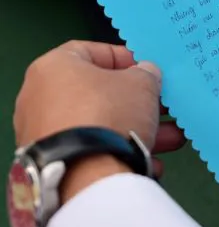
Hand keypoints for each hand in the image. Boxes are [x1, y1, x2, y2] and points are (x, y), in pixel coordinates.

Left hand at [14, 41, 185, 199]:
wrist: (83, 175)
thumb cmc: (109, 114)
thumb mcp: (142, 83)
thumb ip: (146, 73)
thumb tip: (145, 75)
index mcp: (54, 67)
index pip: (93, 52)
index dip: (127, 59)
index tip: (149, 71)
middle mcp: (40, 97)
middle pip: (99, 93)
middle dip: (138, 102)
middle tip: (162, 107)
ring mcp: (42, 132)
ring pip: (99, 125)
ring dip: (136, 129)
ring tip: (170, 139)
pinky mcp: (49, 162)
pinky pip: (90, 150)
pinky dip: (118, 153)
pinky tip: (147, 162)